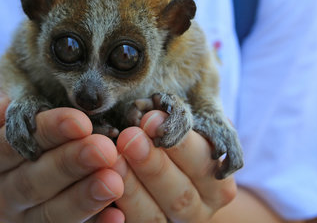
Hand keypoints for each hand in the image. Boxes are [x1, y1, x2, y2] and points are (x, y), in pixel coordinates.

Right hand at [0, 88, 124, 222]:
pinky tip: (116, 216)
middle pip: (31, 181)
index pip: (12, 143)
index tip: (81, 121)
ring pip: (50, 214)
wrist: (14, 169)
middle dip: (70, 164)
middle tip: (104, 150)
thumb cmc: (16, 126)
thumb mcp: (4, 107)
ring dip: (84, 198)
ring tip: (113, 181)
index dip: (47, 132)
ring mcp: (20, 219)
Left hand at [112, 110, 236, 222]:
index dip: (180, 143)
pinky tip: (101, 187)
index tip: (151, 119)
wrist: (159, 182)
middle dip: (154, 164)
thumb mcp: (180, 128)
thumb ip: (176, 119)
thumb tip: (157, 104)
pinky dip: (114, 214)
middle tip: (129, 137)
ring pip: (153, 216)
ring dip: (131, 186)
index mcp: (216, 183)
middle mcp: (198, 210)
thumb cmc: (169, 143)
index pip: (205, 163)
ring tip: (112, 158)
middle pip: (181, 194)